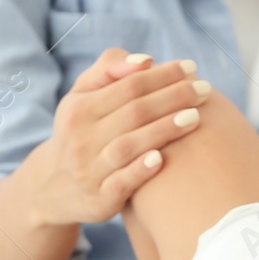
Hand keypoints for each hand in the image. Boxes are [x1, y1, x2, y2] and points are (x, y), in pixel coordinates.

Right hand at [28, 47, 210, 226]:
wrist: (52, 188)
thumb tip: (145, 60)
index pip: (128, 86)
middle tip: (205, 91)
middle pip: (133, 112)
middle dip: (172, 98)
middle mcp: (81, 138)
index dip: (162, 75)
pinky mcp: (98, 199)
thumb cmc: (80, 131)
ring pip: (129, 146)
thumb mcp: (81, 97)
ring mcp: (89, 170)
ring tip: (195, 118)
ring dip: (163, 130)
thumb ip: (109, 70)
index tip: (192, 68)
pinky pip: (121, 183)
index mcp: (79, 108)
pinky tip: (163, 158)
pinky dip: (140, 170)